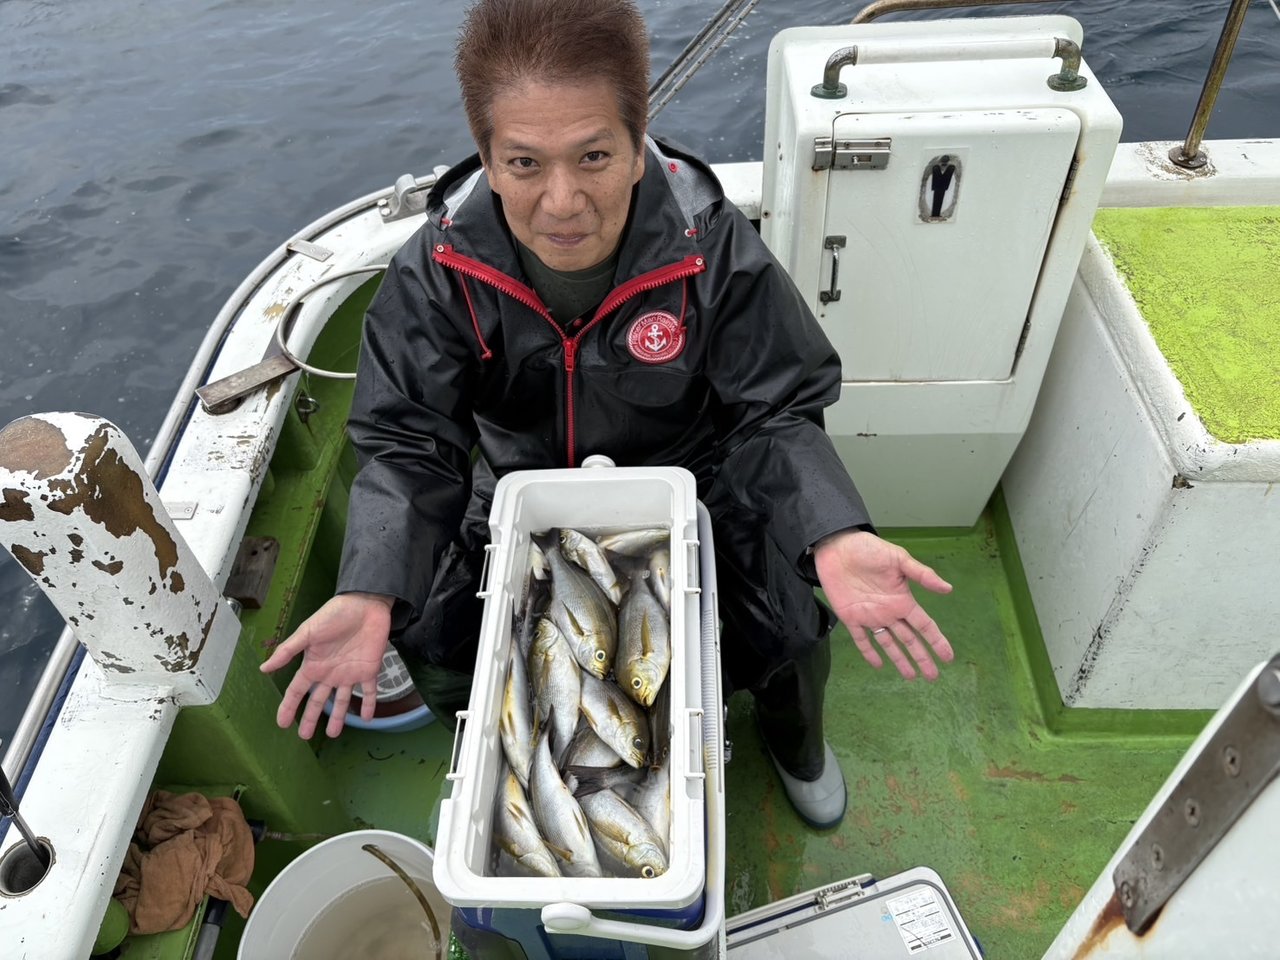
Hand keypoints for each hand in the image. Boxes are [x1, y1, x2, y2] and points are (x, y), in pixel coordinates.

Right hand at [260, 592, 393, 737]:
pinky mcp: (369, 669)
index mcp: (313, 665)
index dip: (288, 707)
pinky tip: (366, 718)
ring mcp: (349, 673)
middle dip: (310, 718)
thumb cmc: (334, 615)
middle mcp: (330, 673)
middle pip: (318, 701)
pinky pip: (370, 691)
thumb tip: (263, 668)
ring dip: (339, 717)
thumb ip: (288, 651)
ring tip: (335, 734)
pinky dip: (369, 705)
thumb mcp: (307, 632)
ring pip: (342, 701)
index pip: (297, 691)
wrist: (365, 604)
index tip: (281, 724)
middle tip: (304, 737)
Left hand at [814, 530, 953, 680]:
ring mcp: (870, 616)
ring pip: (888, 643)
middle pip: (909, 640)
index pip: (924, 625)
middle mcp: (889, 611)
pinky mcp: (850, 617)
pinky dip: (869, 652)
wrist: (837, 547)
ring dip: (900, 660)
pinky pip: (861, 639)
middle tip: (933, 677)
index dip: (936, 641)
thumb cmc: (869, 550)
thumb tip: (948, 589)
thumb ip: (922, 574)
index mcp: (902, 600)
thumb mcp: (899, 558)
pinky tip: (878, 664)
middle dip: (922, 658)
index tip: (948, 658)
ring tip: (911, 677)